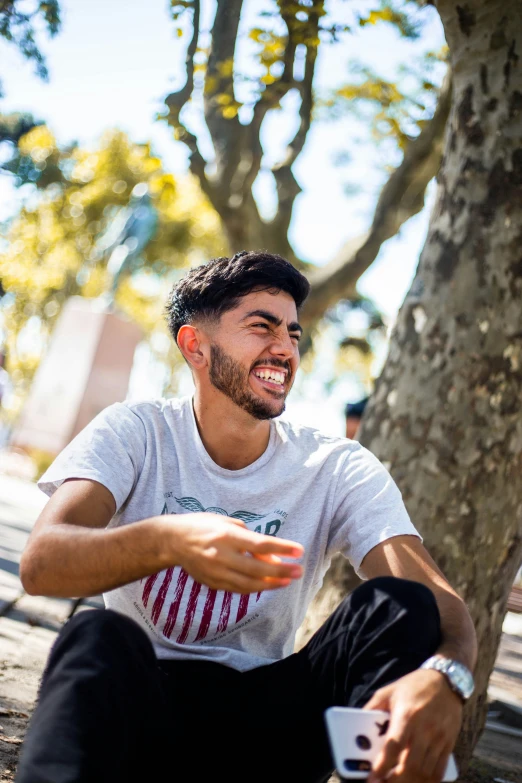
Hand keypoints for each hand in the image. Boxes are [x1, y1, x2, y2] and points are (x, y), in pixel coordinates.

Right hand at [166, 512, 303, 593]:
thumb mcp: (227, 523)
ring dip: (271, 583)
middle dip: (281, 571)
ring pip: (249, 583)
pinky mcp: (212, 583)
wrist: (173, 541)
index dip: (282, 548)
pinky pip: (238, 589)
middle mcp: (221, 555)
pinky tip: (266, 585)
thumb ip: (248, 538)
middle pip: (258, 568)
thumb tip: (270, 554)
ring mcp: (216, 572)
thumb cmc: (204, 526)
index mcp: (226, 535)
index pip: (260, 544)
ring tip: (287, 581)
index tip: (299, 550)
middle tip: (299, 571)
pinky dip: (254, 588)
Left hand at [364, 668, 462, 782]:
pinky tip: (417, 781)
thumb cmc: (415, 685)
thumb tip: (359, 723)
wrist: (447, 680)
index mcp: (406, 715)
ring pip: (425, 772)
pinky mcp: (449, 743)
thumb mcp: (389, 691)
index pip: (393, 747)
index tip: (372, 779)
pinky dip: (428, 781)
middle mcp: (424, 729)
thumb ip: (373, 707)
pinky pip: (439, 770)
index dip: (382, 766)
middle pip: (410, 766)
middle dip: (395, 781)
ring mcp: (438, 738)